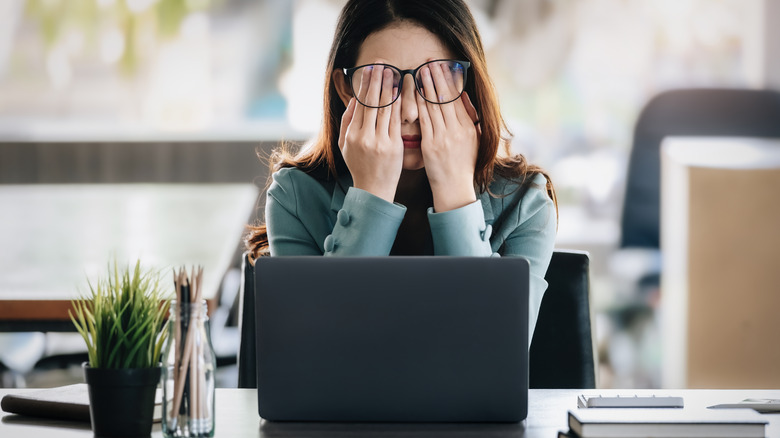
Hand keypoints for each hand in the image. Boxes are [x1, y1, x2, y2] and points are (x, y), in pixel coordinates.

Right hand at [337, 63, 402, 202]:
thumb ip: (347, 121)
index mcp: (351, 135)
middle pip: (371, 102)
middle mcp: (364, 136)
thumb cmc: (359, 166)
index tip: (370, 69)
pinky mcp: (394, 146)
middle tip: (382, 63)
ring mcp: (379, 141)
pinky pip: (397, 121)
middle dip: (377, 80)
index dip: (365, 84)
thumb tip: (353, 100)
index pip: (360, 104)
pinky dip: (399, 105)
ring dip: (389, 88)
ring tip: (393, 71)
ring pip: (385, 109)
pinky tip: (401, 92)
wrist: (373, 189)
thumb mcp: (344, 145)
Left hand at [416, 63, 480, 211]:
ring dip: (427, 86)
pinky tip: (414, 93)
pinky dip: (419, 104)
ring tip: (421, 70)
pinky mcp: (432, 145)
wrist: (455, 188)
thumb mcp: (474, 140)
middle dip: (437, 77)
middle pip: (446, 97)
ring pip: (435, 106)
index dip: (449, 80)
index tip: (443, 65)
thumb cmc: (462, 165)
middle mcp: (458, 130)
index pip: (458, 97)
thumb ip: (470, 117)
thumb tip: (464, 96)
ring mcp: (444, 137)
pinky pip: (424, 120)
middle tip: (430, 60)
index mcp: (468, 127)